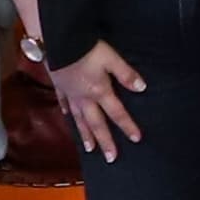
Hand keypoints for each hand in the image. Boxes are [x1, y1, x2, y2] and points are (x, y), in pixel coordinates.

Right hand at [51, 41, 148, 160]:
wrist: (57, 41)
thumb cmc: (86, 49)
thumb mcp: (111, 58)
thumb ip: (126, 74)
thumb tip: (142, 88)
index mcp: (99, 91)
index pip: (117, 113)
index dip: (127, 126)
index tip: (136, 139)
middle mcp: (84, 98)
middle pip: (96, 124)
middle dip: (105, 141)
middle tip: (111, 158)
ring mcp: (70, 94)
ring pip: (79, 120)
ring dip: (85, 135)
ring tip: (90, 149)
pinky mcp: (59, 87)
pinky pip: (64, 104)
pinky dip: (67, 112)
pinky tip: (68, 117)